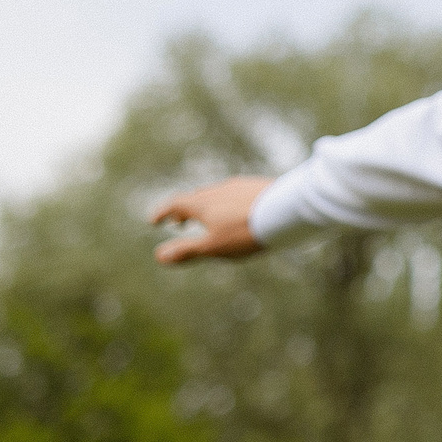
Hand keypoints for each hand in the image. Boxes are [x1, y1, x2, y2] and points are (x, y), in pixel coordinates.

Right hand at [149, 176, 271, 263]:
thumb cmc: (247, 231)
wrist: (287, 209)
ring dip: (206, 206)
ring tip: (208, 220)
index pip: (175, 204)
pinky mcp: (258, 186)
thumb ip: (187, 251)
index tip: (154, 221)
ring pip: (216, 194)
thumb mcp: (214, 247)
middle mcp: (218, 190)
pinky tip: (238, 213)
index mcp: (203, 203)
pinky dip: (227, 204)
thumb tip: (159, 256)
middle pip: (195, 198)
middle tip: (179, 222)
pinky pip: (236, 194)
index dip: (162, 213)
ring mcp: (240, 186)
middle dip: (184, 210)